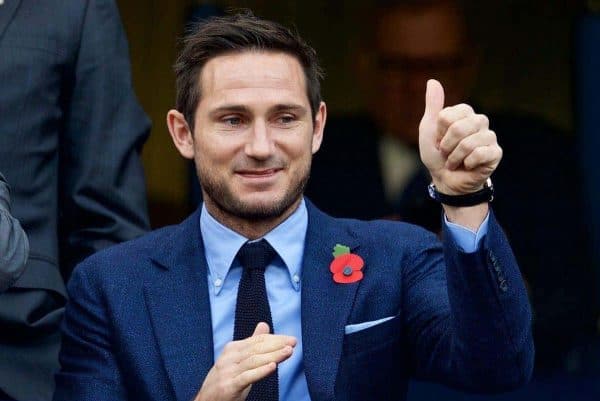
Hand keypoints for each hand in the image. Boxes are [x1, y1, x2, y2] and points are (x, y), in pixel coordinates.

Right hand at [194, 323, 295, 400]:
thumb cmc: (225, 380)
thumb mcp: (238, 360)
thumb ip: (252, 343)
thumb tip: (264, 325)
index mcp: (232, 349)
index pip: (257, 341)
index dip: (275, 339)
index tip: (291, 340)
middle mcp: (229, 358)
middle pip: (257, 348)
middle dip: (277, 345)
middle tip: (293, 343)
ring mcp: (228, 372)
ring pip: (254, 361)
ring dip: (273, 356)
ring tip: (288, 352)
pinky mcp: (228, 386)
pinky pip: (246, 377)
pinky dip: (260, 372)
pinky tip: (272, 367)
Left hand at [418, 79, 501, 195]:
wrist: (446, 180)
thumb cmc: (437, 154)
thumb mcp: (429, 129)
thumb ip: (433, 106)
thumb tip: (432, 81)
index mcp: (464, 112)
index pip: (447, 116)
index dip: (439, 133)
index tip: (439, 140)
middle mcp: (479, 120)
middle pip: (458, 128)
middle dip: (446, 146)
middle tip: (447, 153)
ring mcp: (489, 136)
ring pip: (469, 143)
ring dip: (455, 157)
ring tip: (455, 161)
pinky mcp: (496, 152)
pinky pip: (479, 154)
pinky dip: (467, 163)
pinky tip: (468, 165)